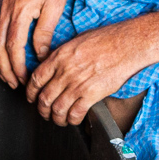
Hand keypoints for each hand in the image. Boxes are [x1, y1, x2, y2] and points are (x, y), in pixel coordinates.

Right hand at [0, 0, 71, 87]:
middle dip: (5, 69)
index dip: (18, 67)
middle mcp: (4, 8)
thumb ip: (45, 32)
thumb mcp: (55, 6)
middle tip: (15, 84)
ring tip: (5, 75)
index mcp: (20, 10)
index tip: (25, 79)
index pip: (14, 46)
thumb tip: (40, 56)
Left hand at [24, 21, 158, 127]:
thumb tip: (53, 65)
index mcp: (59, 57)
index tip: (32, 97)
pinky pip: (75, 113)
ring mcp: (77, 85)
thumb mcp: (76, 41)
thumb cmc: (106, 39)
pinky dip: (72, 120)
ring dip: (56, 118)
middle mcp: (65, 72)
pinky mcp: (91, 95)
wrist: (127, 44)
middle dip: (41, 109)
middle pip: (44, 98)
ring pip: (57, 109)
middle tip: (44, 113)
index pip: (36, 79)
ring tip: (58, 120)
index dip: (31, 92)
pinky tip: (73, 120)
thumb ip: (62, 55)